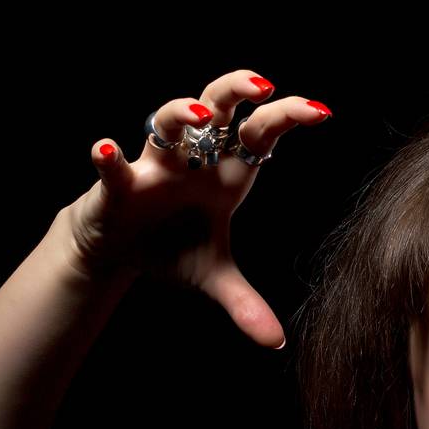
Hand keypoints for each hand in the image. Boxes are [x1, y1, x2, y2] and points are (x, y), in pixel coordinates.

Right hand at [60, 68, 331, 349]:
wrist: (118, 252)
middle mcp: (194, 159)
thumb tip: (278, 343)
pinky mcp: (119, 186)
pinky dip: (109, 158)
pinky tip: (107, 149)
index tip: (321, 112)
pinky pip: (114, 167)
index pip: (261, 134)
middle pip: (217, 108)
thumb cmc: (172, 248)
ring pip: (166, 123)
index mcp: (225, 172)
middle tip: (263, 85)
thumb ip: (246, 305)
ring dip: (181, 113)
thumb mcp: (216, 279)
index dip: (288, 118)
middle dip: (236, 91)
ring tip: (200, 112)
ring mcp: (155, 167)